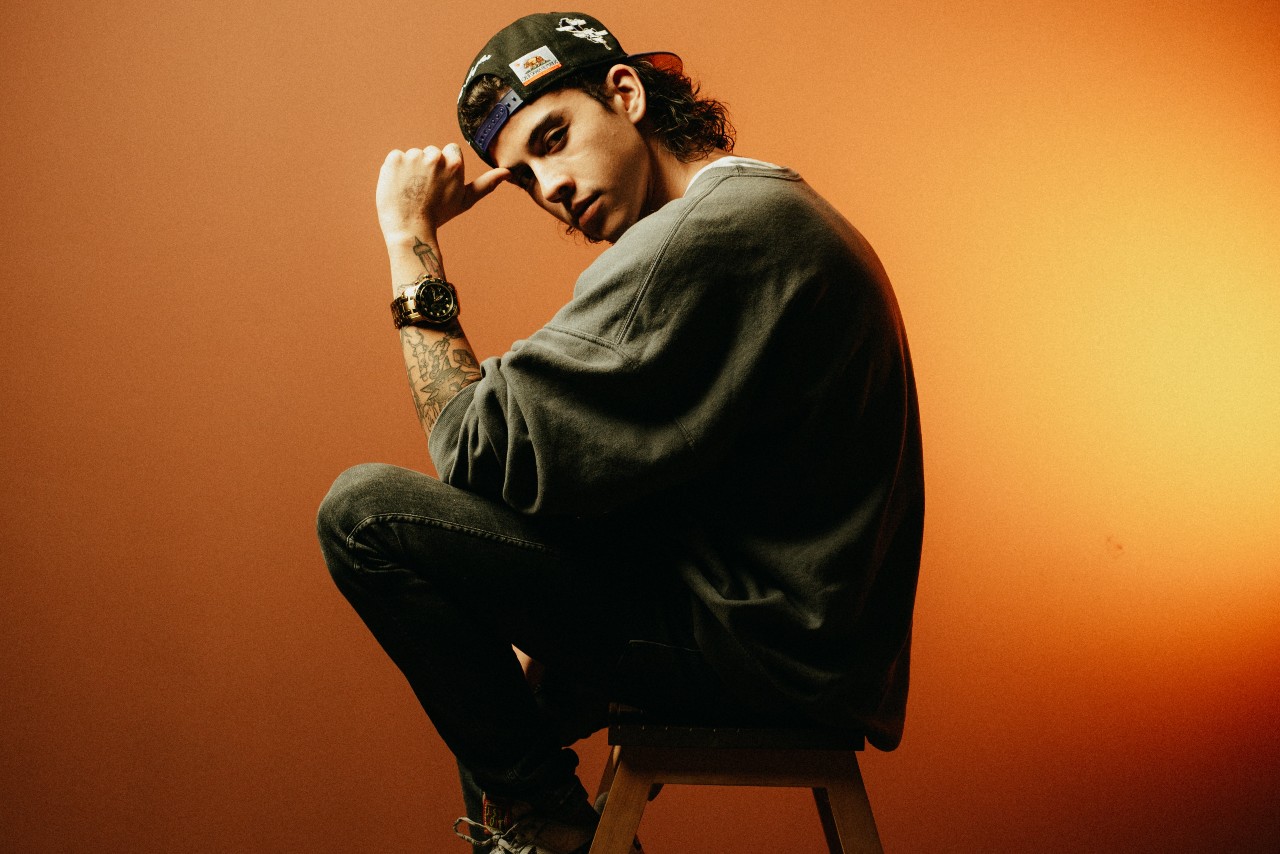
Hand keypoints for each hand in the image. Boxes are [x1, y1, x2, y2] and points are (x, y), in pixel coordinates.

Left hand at [375, 143, 508, 241]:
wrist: (409, 229)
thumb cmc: (439, 216)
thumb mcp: (465, 200)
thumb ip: (486, 184)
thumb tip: (508, 172)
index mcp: (454, 164)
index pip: (450, 151)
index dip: (444, 168)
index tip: (439, 184)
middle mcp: (435, 156)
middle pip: (431, 153)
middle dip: (427, 168)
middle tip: (424, 191)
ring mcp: (413, 156)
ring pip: (413, 156)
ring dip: (410, 170)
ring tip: (411, 191)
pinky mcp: (394, 159)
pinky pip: (395, 158)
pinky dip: (394, 171)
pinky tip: (398, 187)